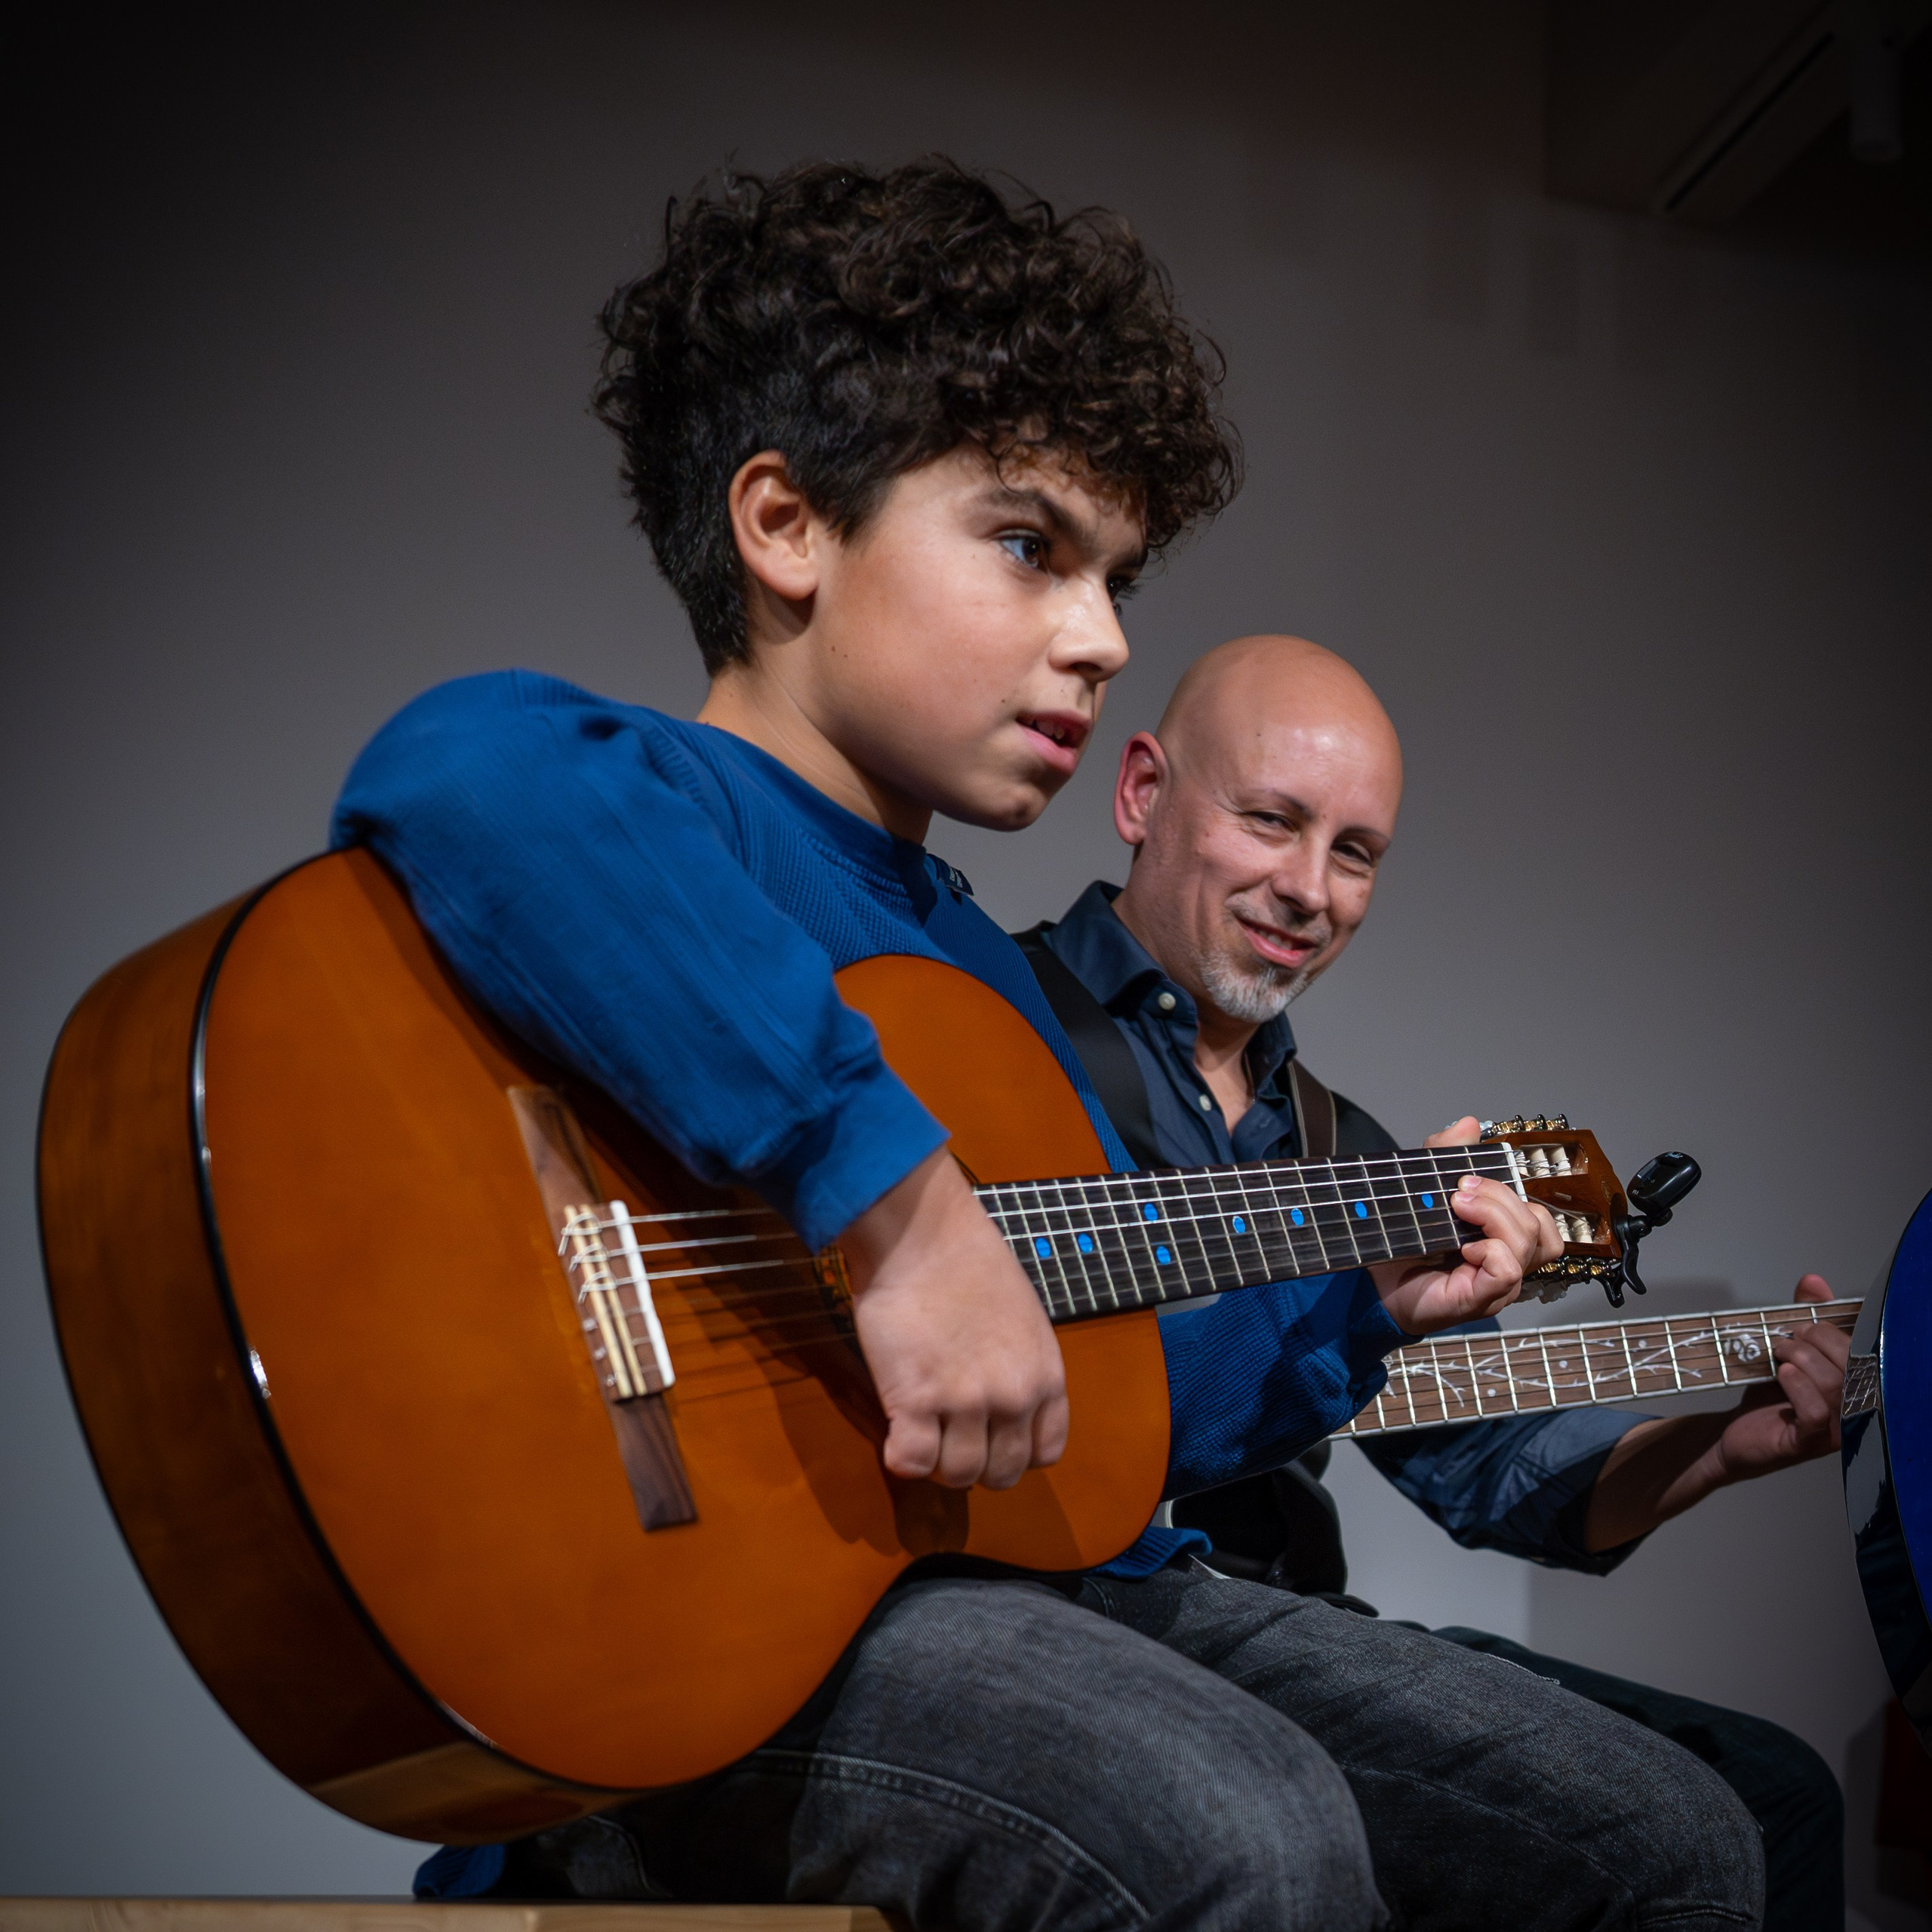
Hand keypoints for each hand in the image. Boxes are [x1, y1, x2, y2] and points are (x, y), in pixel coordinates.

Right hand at [839, 1146, 1068, 1489]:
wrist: (924, 1235)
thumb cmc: (969, 1263)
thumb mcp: (1023, 1319)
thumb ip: (1019, 1366)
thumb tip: (999, 1403)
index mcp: (1046, 1376)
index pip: (1045, 1454)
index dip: (1013, 1451)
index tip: (988, 1435)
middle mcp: (1014, 1397)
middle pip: (1001, 1474)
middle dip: (973, 1462)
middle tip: (946, 1434)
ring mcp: (967, 1402)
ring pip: (957, 1475)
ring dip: (935, 1462)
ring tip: (918, 1430)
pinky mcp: (917, 1400)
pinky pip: (912, 1463)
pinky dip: (901, 1458)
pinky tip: (895, 1432)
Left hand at [1368, 1115, 1561, 1334]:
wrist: (1372, 1283)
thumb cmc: (1403, 1243)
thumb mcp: (1424, 1188)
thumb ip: (1445, 1154)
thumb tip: (1468, 1124)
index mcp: (1501, 1237)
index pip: (1538, 1215)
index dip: (1511, 1190)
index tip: (1467, 1176)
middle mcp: (1508, 1260)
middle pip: (1538, 1224)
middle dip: (1500, 1196)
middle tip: (1458, 1191)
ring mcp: (1498, 1283)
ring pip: (1531, 1243)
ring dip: (1497, 1216)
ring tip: (1458, 1209)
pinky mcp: (1480, 1298)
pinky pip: (1509, 1271)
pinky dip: (1491, 1251)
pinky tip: (1465, 1247)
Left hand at [1704, 1273, 1847, 1481]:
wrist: (1735, 1433)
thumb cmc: (1769, 1395)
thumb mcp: (1787, 1351)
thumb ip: (1804, 1318)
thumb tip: (1813, 1282)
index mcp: (1855, 1384)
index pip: (1863, 1352)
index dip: (1834, 1331)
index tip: (1804, 1322)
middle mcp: (1854, 1409)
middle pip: (1851, 1364)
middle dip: (1815, 1341)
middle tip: (1786, 1339)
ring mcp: (1836, 1429)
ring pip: (1833, 1384)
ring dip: (1801, 1358)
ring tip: (1779, 1354)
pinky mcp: (1810, 1442)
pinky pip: (1816, 1411)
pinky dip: (1798, 1386)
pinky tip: (1782, 1375)